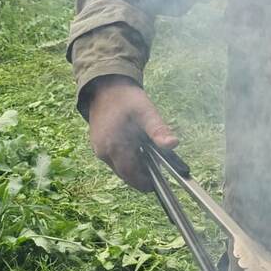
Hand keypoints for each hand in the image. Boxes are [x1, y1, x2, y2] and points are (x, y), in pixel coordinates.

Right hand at [87, 75, 177, 192]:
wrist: (105, 86)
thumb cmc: (127, 98)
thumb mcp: (146, 112)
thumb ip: (158, 130)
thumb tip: (173, 145)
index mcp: (115, 146)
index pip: (131, 174)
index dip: (144, 182)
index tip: (157, 184)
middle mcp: (103, 151)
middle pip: (125, 173)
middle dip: (140, 175)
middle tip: (156, 170)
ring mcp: (98, 149)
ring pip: (119, 167)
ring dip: (133, 166)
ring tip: (147, 157)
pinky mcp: (97, 145)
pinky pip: (113, 159)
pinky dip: (125, 158)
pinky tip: (135, 148)